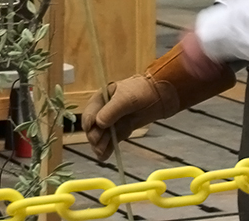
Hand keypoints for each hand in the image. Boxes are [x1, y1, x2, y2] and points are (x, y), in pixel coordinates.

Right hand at [81, 39, 236, 160]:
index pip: (91, 111)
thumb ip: (112, 110)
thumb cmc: (141, 91)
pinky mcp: (122, 129)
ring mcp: (113, 121)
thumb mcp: (126, 99)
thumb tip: (99, 124)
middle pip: (95, 126)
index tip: (92, 129)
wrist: (160, 96)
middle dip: (95, 135)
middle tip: (98, 144)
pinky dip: (108, 148)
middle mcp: (105, 110)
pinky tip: (104, 156)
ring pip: (102, 135)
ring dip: (100, 145)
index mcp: (102, 98)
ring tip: (101, 154)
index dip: (89, 121)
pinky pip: (112, 140)